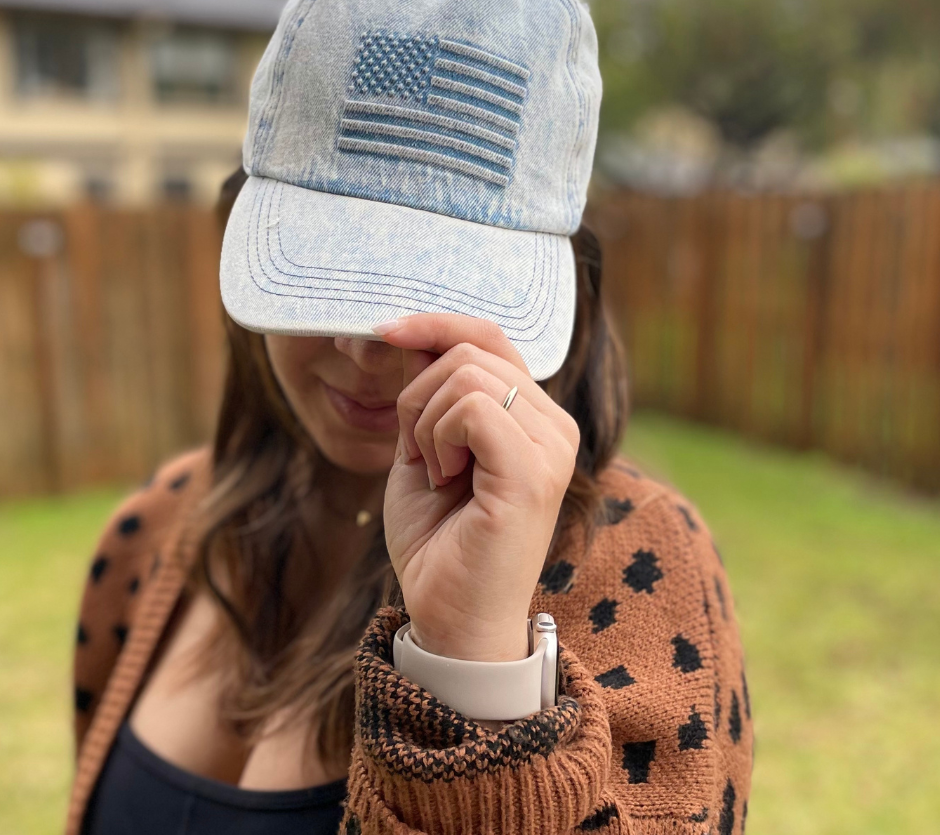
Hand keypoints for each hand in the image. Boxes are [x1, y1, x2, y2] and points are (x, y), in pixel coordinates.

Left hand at [374, 314, 579, 662]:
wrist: (448, 616)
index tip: (383, 330)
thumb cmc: (438, 538)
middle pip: (471, 349)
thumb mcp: (423, 445)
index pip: (490, 335)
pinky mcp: (534, 472)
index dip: (434, 323)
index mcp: (535, 414)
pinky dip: (438, 438)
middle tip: (421, 456)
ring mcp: (552, 447)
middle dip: (418, 394)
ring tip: (437, 475)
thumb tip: (409, 331)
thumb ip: (427, 391)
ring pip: (466, 374)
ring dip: (424, 423)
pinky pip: (473, 407)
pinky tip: (444, 480)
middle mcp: (556, 424)